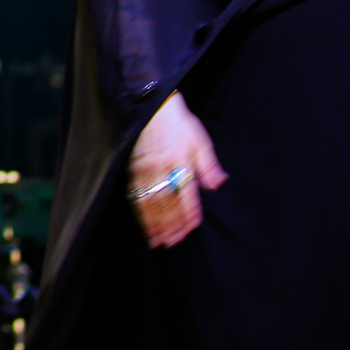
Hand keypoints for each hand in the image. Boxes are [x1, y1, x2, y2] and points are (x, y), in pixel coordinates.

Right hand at [128, 91, 227, 248]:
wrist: (151, 108)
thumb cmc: (178, 124)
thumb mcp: (200, 141)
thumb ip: (209, 166)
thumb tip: (218, 184)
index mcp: (181, 163)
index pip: (185, 195)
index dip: (188, 213)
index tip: (191, 228)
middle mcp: (161, 169)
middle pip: (166, 203)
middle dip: (171, 225)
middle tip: (174, 241)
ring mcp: (144, 171)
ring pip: (150, 203)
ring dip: (155, 224)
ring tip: (160, 240)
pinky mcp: (132, 171)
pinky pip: (135, 197)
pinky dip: (140, 214)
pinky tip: (145, 225)